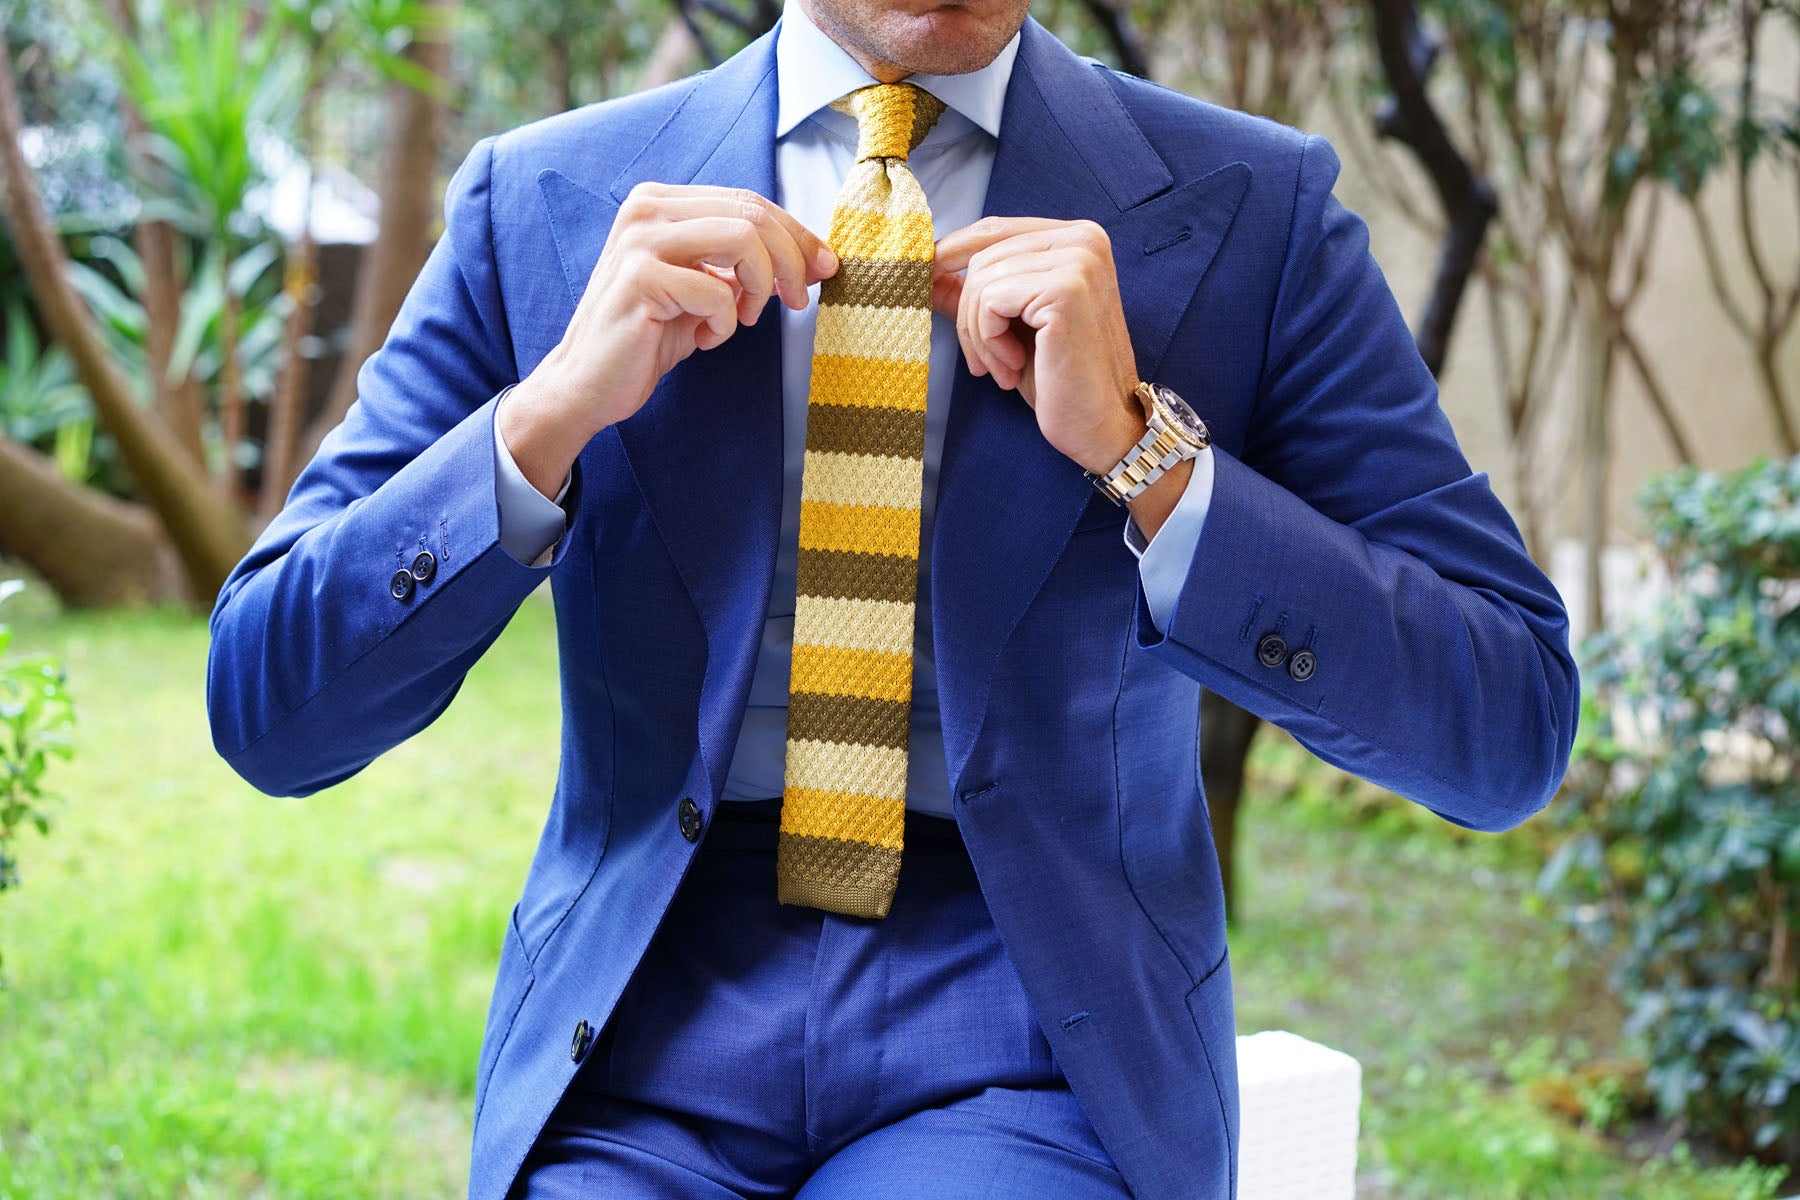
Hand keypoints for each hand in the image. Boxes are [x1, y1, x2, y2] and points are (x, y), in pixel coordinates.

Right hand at [503, 183, 836, 496]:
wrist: (588, 382)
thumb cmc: (649, 336)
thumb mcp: (704, 288)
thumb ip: (743, 263)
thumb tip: (813, 256)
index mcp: (662, 201)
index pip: (748, 200)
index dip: (796, 233)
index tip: (823, 267)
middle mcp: (646, 208)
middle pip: (752, 213)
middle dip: (791, 259)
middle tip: (797, 300)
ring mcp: (639, 240)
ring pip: (742, 238)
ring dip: (761, 285)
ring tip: (745, 319)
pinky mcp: (639, 279)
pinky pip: (716, 291)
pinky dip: (725, 322)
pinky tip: (706, 339)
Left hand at [932, 217, 1143, 474]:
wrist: (1101, 425)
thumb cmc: (1059, 379)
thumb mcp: (1009, 326)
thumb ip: (976, 292)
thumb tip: (928, 270)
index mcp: (1076, 239)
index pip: (994, 229)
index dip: (952, 251)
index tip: (924, 278)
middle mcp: (1083, 240)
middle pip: (982, 255)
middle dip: (968, 314)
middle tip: (983, 361)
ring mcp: (1078, 261)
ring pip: (981, 280)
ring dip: (979, 334)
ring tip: (1002, 368)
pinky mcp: (1065, 289)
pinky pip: (990, 301)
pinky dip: (989, 340)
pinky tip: (1013, 366)